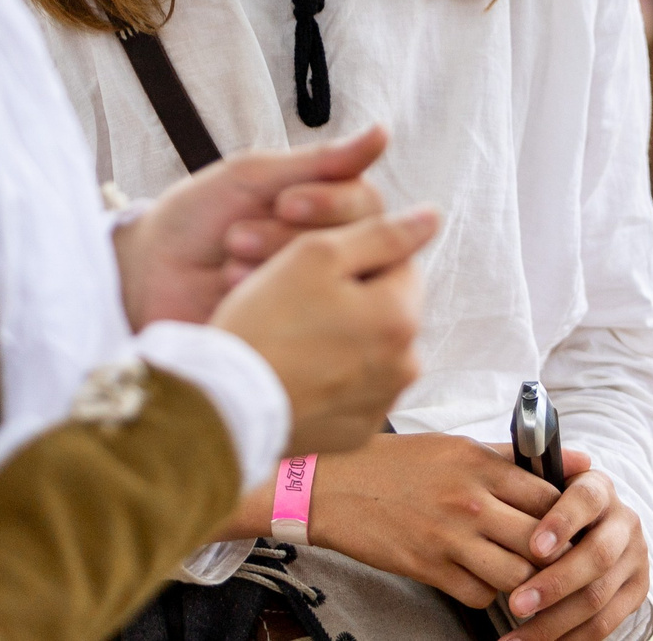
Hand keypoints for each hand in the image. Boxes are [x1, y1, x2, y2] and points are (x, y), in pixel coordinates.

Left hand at [113, 126, 390, 330]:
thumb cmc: (195, 219)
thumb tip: (383, 132)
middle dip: (293, 238)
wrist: (142, 276)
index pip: (367, 205)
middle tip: (239, 237)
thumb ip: (318, 162)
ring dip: (276, 268)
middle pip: (355, 245)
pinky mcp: (295, 337)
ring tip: (229, 266)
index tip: (285, 203)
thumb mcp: (252, 178)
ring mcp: (315, 299)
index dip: (333, 203)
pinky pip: (308, 325)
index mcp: (328, 213)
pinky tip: (232, 295)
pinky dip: (269, 305)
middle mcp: (330, 256)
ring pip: (333, 285)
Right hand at [213, 207, 436, 453]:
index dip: (356, 257)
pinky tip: (293, 372)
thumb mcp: (317, 254)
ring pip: (370, 349)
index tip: (312, 267)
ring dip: (342, 337)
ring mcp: (381, 405)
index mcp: (403, 318)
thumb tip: (433, 216)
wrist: (219, 407)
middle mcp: (405, 367)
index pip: (399, 264)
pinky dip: (330, 377)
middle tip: (294, 299)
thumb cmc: (265, 322)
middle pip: (386, 309)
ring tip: (289, 336)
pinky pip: (352, 390)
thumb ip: (382, 233)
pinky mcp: (355, 435)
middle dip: (351, 298)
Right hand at [260, 434, 556, 606]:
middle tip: (556, 557)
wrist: (335, 485)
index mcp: (481, 466)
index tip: (570, 523)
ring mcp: (450, 538)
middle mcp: (472, 502)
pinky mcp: (428, 568)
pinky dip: (487, 592)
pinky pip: (478, 594)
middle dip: (554, 553)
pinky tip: (482, 577)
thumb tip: (577, 460)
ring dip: (524, 578)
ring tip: (521, 571)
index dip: (567, 514)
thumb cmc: (396, 463)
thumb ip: (514, 456)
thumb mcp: (457, 446)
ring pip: (516, 574)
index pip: (550, 496)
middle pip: (541, 540)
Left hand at [504, 451, 650, 640]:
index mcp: (599, 489)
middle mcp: (625, 522)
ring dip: (553, 622)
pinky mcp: (638, 591)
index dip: (562, 521)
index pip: (586, 498)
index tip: (534, 546)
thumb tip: (529, 436)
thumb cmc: (552, 506)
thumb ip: (532, 472)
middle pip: (595, 557)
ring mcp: (635, 559)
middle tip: (515, 603)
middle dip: (553, 584)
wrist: (598, 526)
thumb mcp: (546, 485)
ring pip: (597, 597)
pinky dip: (568, 639)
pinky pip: (604, 624)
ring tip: (513, 638)